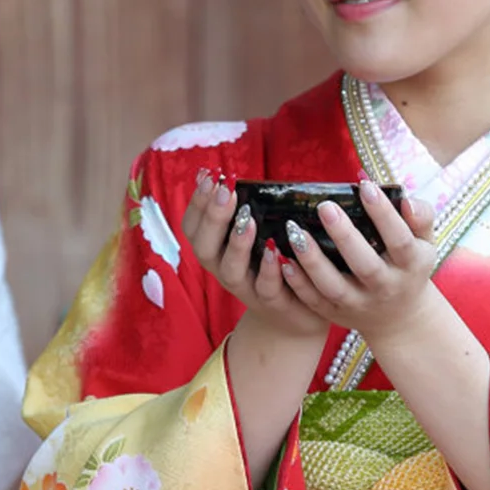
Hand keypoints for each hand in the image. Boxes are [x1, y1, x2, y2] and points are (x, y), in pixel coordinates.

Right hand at [182, 170, 327, 339]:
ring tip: (248, 220)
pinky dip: (268, 270)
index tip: (210, 176)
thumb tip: (228, 177)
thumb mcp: (255, 235)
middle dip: (213, 218)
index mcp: (216, 251)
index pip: (193, 227)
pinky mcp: (272, 303)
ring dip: (237, 244)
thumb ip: (243, 211)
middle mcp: (224, 270)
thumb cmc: (272, 263)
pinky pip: (266, 289)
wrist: (295, 313)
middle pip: (205, 248)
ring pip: (230, 271)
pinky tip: (275, 252)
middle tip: (227, 192)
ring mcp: (246, 289)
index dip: (197, 203)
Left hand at [278, 181, 439, 346]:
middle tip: (325, 206)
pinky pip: (315, 301)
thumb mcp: (424, 243)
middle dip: (344, 236)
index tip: (365, 186)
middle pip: (365, 265)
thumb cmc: (409, 267)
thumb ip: (420, 217)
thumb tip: (404, 196)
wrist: (400, 317)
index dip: (384, 214)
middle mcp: (386, 287)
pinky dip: (298, 283)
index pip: (399, 239)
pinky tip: (284, 261)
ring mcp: (360, 303)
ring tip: (295, 231)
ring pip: (334, 285)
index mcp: (410, 265)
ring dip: (313, 260)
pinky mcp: (336, 313)